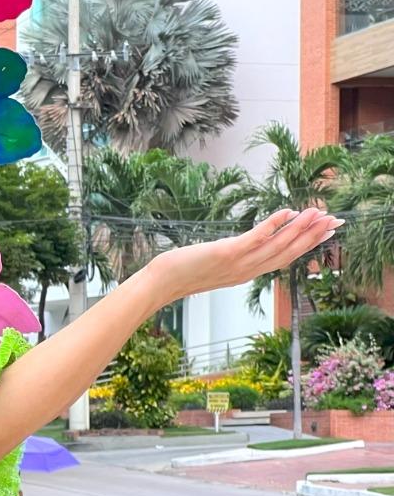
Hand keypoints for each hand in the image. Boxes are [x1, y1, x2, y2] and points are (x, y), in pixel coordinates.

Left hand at [144, 207, 341, 300]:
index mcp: (247, 272)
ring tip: (318, 213)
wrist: (160, 283)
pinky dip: (273, 225)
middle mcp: (248, 270)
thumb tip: (241, 247)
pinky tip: (286, 211)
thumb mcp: (215, 265)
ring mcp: (239, 263)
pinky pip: (255, 238)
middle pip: (289, 252)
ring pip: (278, 246)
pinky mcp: (227, 254)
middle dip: (313, 236)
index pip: (285, 258)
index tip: (327, 231)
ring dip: (300, 229)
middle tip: (335, 220)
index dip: (308, 244)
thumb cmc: (182, 272)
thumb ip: (232, 257)